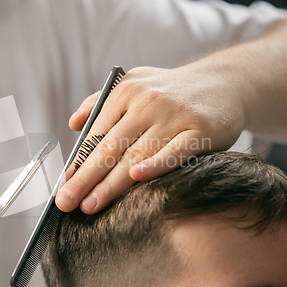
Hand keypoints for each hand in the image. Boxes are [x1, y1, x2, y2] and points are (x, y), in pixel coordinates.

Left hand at [56, 66, 245, 213]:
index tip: (63, 185)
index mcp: (125, 91)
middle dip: (85, 178)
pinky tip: (136, 178)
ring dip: (111, 183)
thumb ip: (100, 102)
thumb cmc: (170, 91)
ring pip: (136, 154)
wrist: (224, 82)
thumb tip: (73, 124)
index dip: (77, 162)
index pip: (95, 134)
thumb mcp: (133, 83)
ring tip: (90, 205)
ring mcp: (174, 115)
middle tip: (66, 202)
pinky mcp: (200, 129)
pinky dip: (156, 164)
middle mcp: (146, 102)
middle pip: (110, 147)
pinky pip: (175, 151)